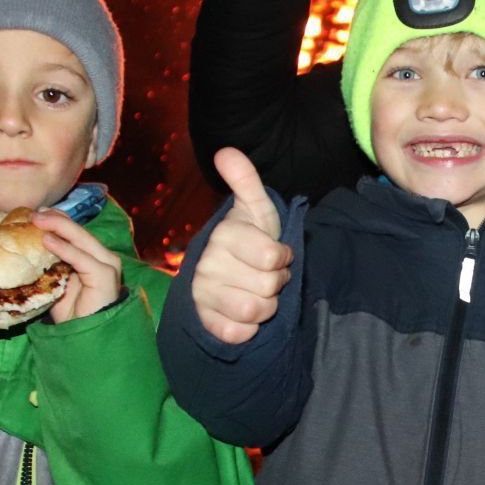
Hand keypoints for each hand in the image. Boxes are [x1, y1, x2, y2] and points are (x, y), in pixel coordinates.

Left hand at [34, 210, 123, 322]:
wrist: (83, 336)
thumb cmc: (69, 312)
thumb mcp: (55, 280)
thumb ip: (50, 262)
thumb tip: (29, 243)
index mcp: (91, 256)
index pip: (75, 230)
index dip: (56, 219)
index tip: (34, 212)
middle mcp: (102, 257)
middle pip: (78, 230)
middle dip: (55, 219)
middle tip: (33, 213)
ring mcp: (107, 265)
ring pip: (81, 239)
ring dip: (58, 227)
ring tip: (37, 220)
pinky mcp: (105, 276)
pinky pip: (82, 258)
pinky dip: (64, 248)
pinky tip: (48, 240)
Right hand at [191, 148, 291, 343]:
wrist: (226, 274)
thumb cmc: (249, 240)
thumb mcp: (255, 209)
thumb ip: (246, 181)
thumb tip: (226, 151)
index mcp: (224, 235)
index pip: (273, 257)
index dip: (282, 258)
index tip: (273, 255)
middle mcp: (207, 265)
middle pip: (268, 287)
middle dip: (276, 283)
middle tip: (264, 274)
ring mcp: (203, 295)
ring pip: (255, 311)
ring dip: (266, 306)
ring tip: (256, 292)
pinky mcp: (204, 322)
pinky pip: (237, 334)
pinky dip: (248, 329)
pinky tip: (243, 315)